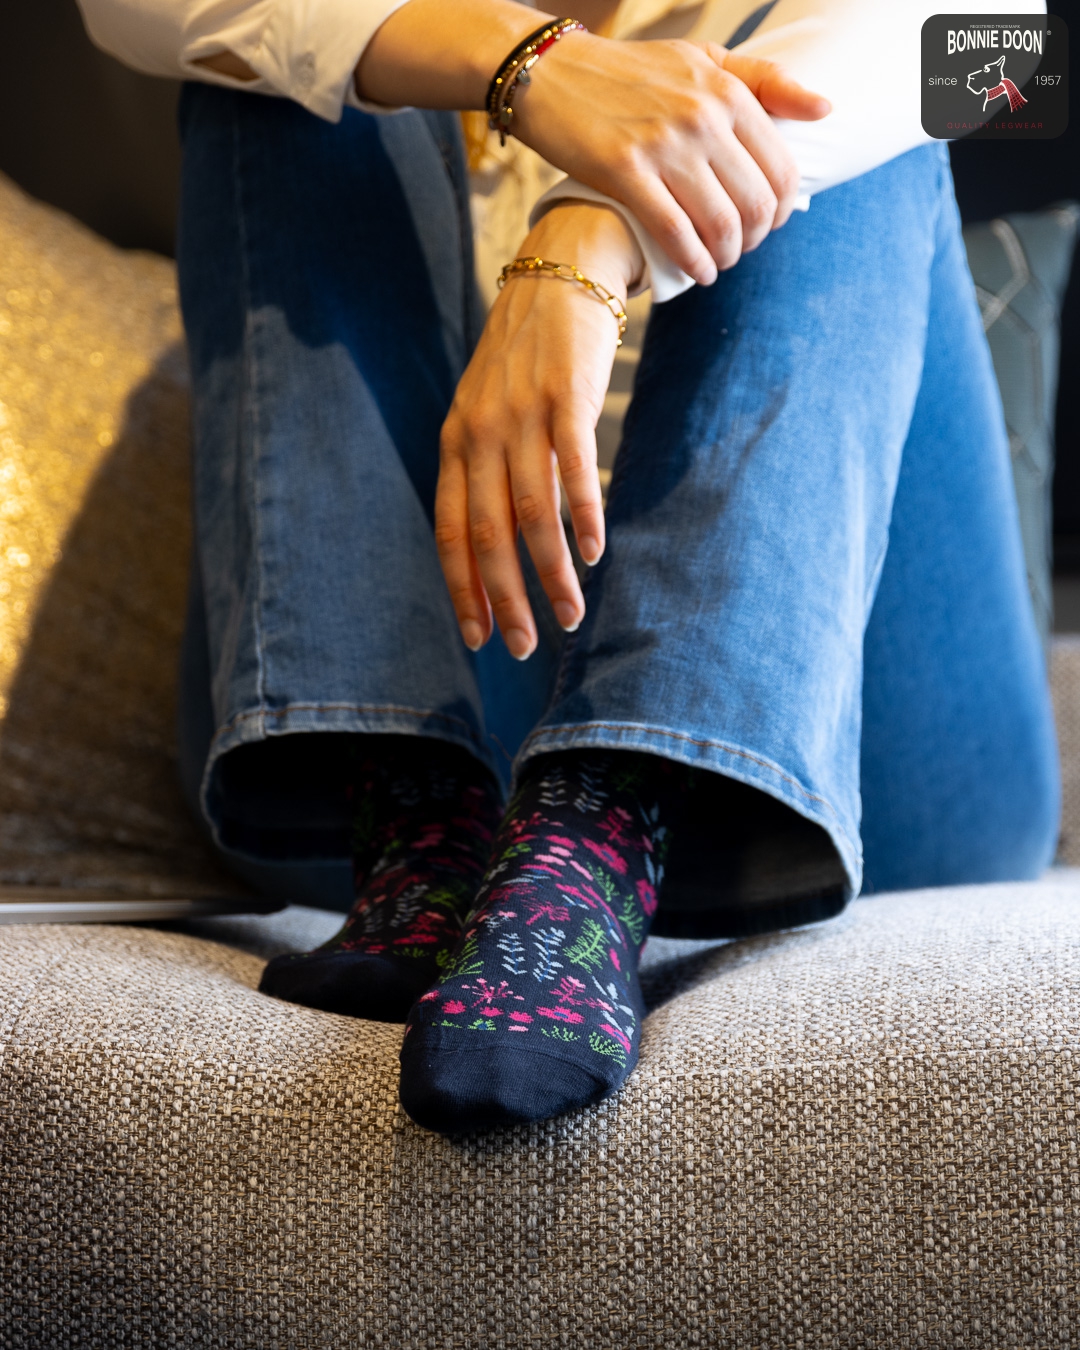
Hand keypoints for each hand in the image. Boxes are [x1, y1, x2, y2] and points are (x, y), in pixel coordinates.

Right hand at [355, 0, 829, 283]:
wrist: (550, 70)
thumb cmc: (629, 71)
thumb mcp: (702, 59)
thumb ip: (765, 82)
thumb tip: (827, 108)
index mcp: (727, 92)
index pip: (781, 170)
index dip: (779, 213)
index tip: (762, 228)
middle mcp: (703, 117)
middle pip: (754, 204)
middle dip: (753, 242)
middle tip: (738, 253)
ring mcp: (664, 144)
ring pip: (719, 223)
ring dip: (725, 258)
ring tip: (716, 266)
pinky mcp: (624, 170)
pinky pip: (673, 231)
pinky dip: (692, 261)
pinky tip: (695, 273)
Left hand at [435, 203, 639, 659]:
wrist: (561, 270)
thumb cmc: (527, 356)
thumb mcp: (487, 409)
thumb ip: (484, 468)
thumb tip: (496, 541)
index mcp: (456, 441)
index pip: (450, 531)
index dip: (463, 588)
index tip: (478, 637)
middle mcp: (480, 432)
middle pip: (487, 534)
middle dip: (506, 599)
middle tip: (525, 647)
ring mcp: (523, 414)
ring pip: (531, 513)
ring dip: (550, 574)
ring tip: (571, 615)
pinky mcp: (567, 396)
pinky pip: (572, 469)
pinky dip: (583, 517)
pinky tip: (593, 554)